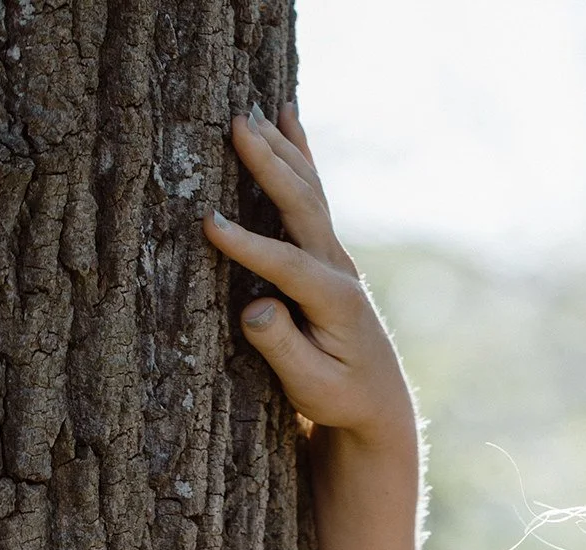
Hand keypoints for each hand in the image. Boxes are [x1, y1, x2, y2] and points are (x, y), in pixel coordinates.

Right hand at [202, 105, 414, 447]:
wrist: (377, 400)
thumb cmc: (340, 398)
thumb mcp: (310, 386)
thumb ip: (282, 348)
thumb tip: (255, 308)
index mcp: (338, 302)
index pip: (288, 264)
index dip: (249, 244)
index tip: (208, 224)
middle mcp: (340, 270)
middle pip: (303, 207)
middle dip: (269, 165)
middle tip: (237, 125)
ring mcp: (336, 256)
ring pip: (308, 192)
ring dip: (280, 150)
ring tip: (251, 113)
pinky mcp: (327, 251)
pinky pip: (312, 193)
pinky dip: (299, 153)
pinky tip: (288, 116)